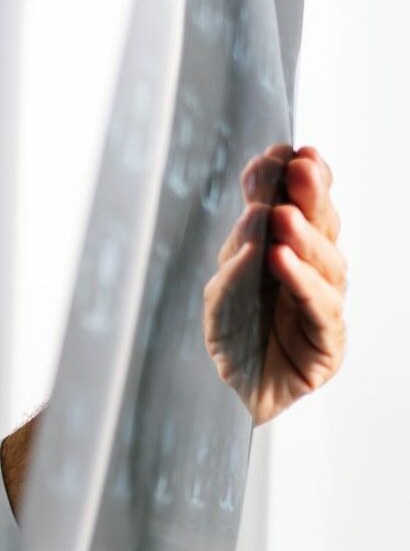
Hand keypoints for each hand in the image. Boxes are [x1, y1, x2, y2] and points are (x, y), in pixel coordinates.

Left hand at [204, 144, 347, 423]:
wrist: (225, 400)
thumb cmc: (229, 341)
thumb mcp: (221, 291)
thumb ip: (236, 254)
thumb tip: (254, 214)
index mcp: (287, 253)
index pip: (299, 208)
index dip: (297, 178)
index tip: (285, 150)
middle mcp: (312, 274)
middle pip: (322, 227)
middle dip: (311, 194)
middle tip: (300, 166)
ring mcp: (324, 306)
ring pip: (326, 263)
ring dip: (304, 236)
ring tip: (283, 215)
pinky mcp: (329, 343)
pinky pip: (320, 307)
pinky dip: (301, 282)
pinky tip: (283, 261)